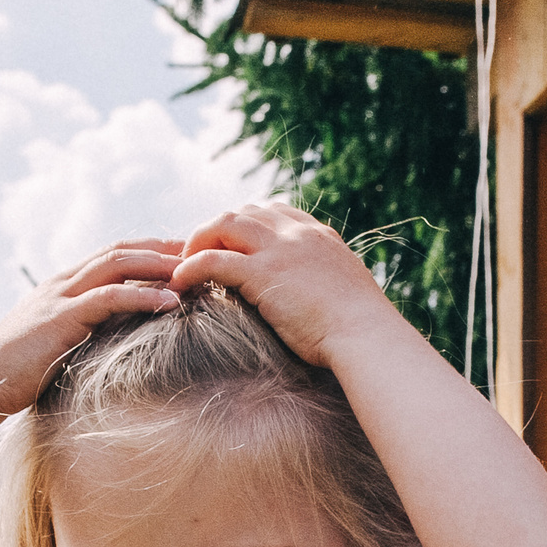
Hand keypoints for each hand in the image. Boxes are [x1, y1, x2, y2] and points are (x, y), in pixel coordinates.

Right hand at [0, 240, 185, 422]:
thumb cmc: (17, 374)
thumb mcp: (56, 345)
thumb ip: (82, 334)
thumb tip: (113, 342)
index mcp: (62, 285)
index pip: (112, 255)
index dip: (149, 250)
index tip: (184, 255)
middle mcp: (63, 282)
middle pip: (120, 249)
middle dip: (162, 246)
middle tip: (201, 249)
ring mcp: (61, 296)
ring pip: (118, 264)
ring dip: (159, 264)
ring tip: (194, 269)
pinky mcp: (62, 317)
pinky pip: (110, 297)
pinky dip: (144, 296)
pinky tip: (171, 303)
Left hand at [168, 202, 410, 367]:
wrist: (366, 335)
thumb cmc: (361, 328)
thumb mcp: (346, 291)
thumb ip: (326, 282)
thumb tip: (317, 296)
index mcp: (319, 236)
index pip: (273, 211)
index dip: (246, 226)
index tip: (231, 247)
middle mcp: (298, 234)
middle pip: (244, 212)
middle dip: (217, 231)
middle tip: (201, 257)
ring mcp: (280, 249)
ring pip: (225, 224)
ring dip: (199, 241)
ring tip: (185, 266)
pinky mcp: (262, 273)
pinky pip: (213, 260)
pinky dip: (190, 267)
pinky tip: (180, 281)